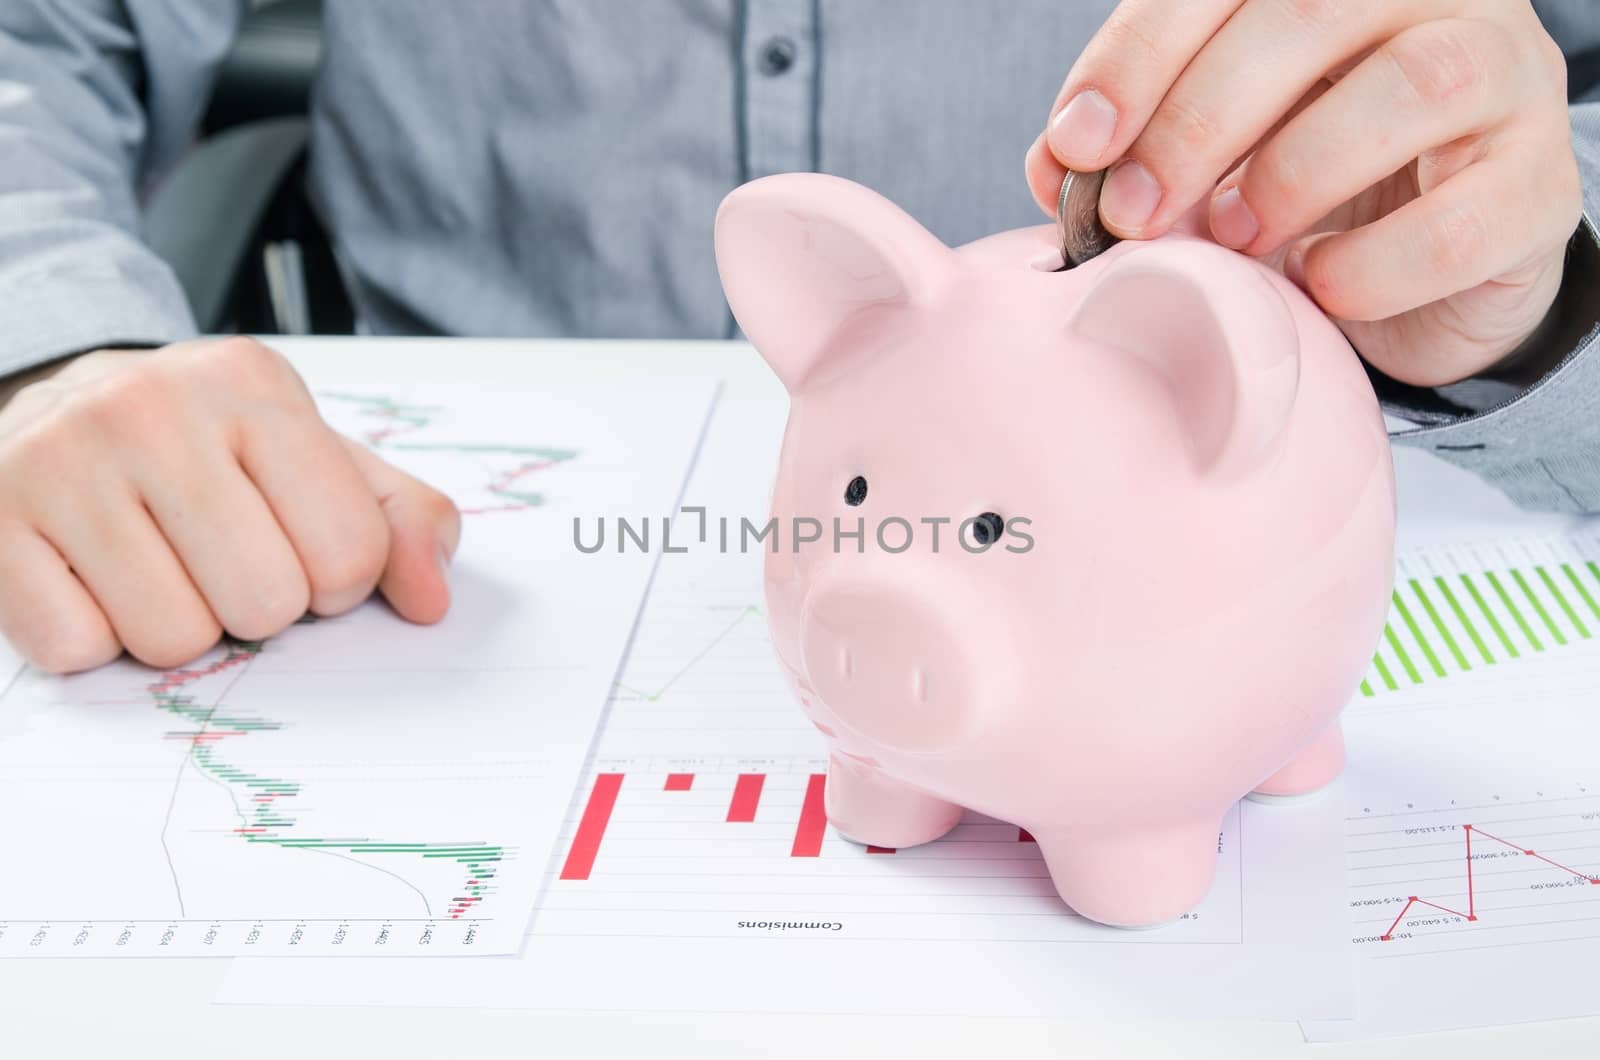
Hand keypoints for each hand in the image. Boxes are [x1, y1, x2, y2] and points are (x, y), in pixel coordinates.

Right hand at [0, 338, 460, 672]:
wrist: (51, 405)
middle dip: (258, 609)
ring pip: (172, 638)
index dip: (336, 582)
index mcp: (255, 388)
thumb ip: (398, 521)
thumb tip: (433, 602)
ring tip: (159, 567)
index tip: (301, 554)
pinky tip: (93, 579)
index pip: (350, 551)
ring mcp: (61, 461)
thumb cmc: (207, 449)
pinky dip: (94, 638)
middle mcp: (154, 410)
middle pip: (265, 603)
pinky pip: (76, 649)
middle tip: (223, 563)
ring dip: (178, 628)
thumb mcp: (315, 457)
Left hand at [1025, 0, 1583, 386]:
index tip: (1076, 145)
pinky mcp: (1540, 184)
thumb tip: (1057, 167)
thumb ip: (1136, 145)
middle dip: (1197, 119)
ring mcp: (1505, 80)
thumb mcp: (1210, 155)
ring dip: (1292, 173)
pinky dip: (1377, 263)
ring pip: (1411, 85)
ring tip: (1230, 242)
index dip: (1139, 55)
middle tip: (1131, 209)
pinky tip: (1320, 288)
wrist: (1427, 270)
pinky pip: (1467, 216)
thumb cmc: (1306, 191)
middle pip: (1310, 12)